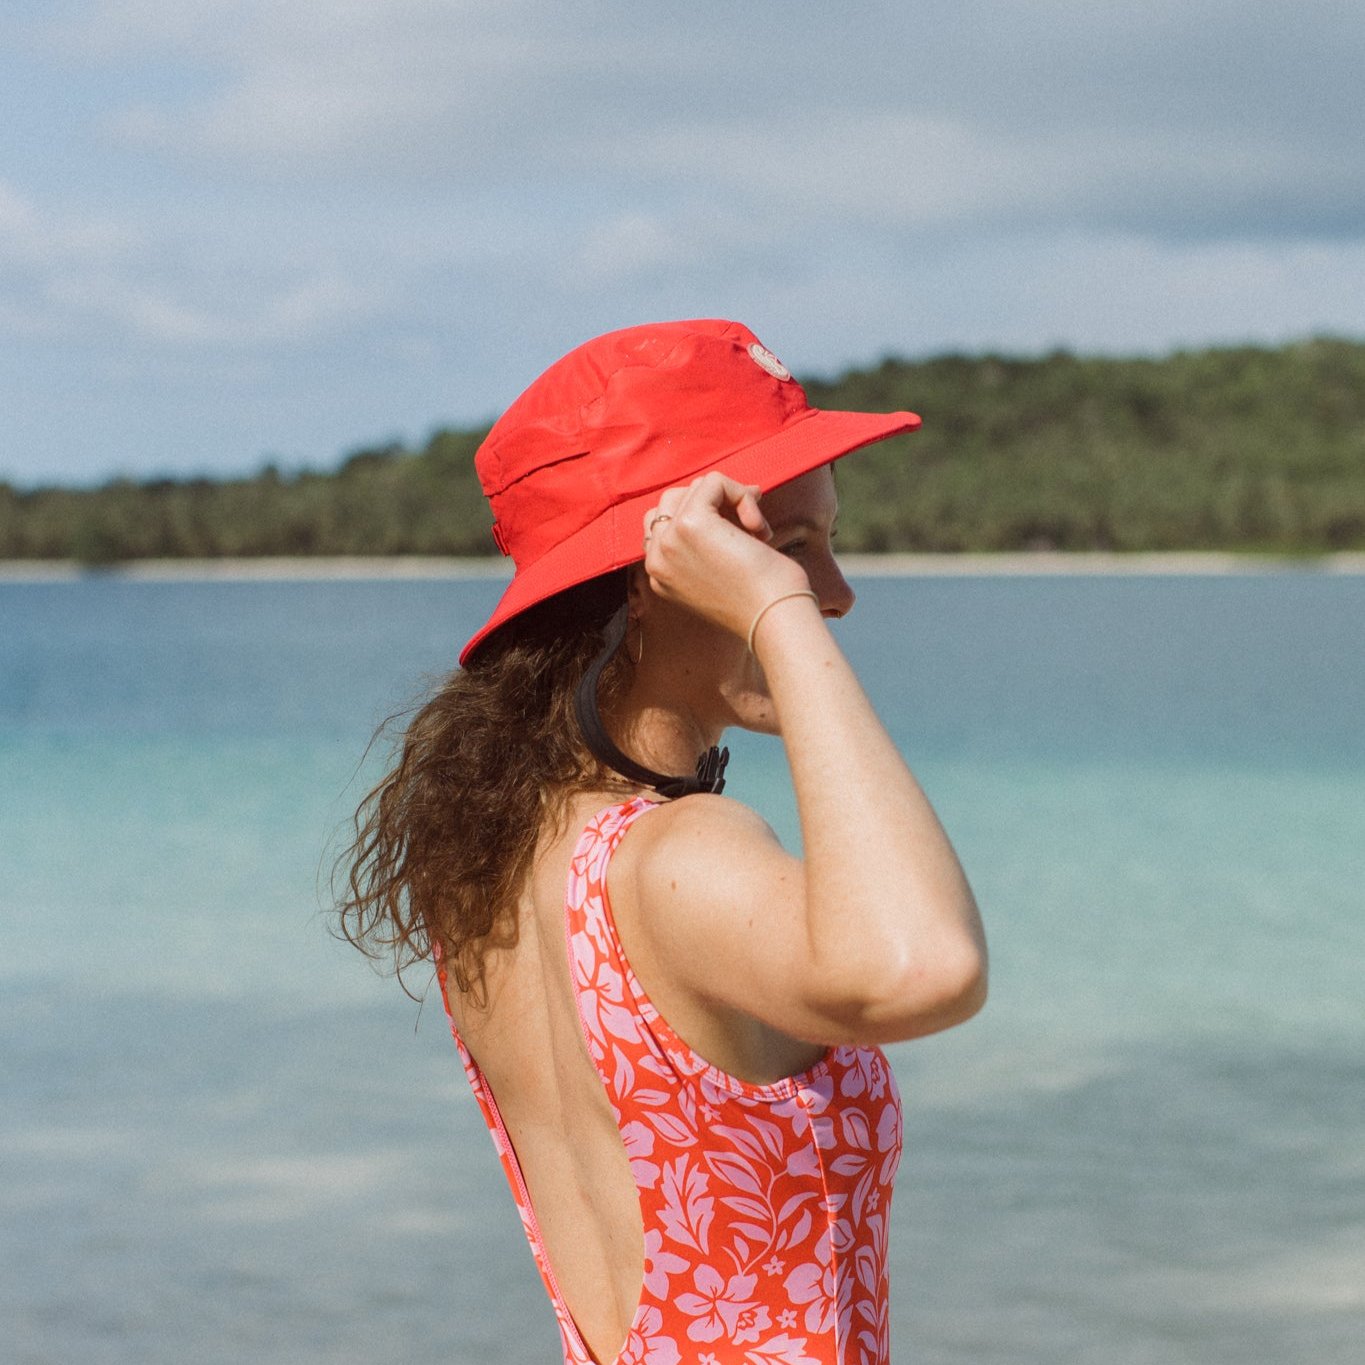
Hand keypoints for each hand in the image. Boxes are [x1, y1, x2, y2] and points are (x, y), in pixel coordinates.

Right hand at [641, 472, 809, 637]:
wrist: (773, 620)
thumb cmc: (760, 600)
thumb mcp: (721, 572)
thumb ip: (710, 539)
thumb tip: (735, 488)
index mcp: (659, 574)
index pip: (665, 521)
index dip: (707, 517)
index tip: (741, 533)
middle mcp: (657, 558)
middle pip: (676, 499)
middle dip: (717, 504)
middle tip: (751, 527)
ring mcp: (669, 540)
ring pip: (695, 488)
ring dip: (733, 500)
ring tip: (757, 530)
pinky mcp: (690, 523)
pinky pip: (714, 482)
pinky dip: (742, 496)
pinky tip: (759, 528)